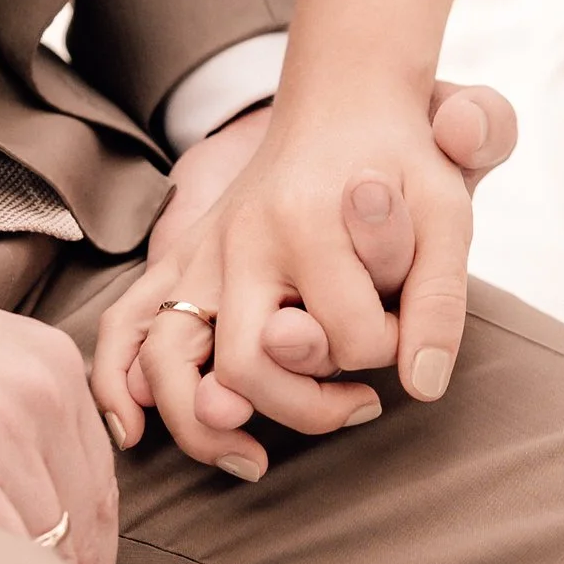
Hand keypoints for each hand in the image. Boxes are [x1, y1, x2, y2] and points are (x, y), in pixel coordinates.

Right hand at [91, 79, 517, 479]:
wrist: (345, 103)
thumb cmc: (402, 165)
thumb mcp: (446, 213)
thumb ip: (438, 299)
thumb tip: (419, 388)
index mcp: (305, 222)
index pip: (346, 338)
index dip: (387, 355)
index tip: (407, 341)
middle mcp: (237, 241)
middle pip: (246, 364)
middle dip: (308, 409)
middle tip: (360, 407)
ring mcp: (198, 253)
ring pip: (166, 359)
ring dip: (202, 426)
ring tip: (252, 459)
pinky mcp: (177, 261)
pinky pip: (122, 325)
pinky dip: (117, 384)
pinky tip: (135, 433)